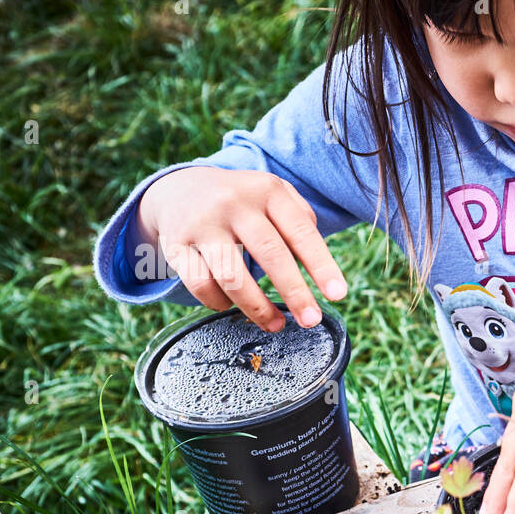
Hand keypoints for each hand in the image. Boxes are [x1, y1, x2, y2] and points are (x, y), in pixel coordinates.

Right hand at [136, 167, 346, 331]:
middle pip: (270, 254)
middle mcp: (234, 203)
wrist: (178, 188)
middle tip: (311, 320)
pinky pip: (199, 284)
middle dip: (294, 293)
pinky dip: (217, 303)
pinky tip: (230, 307)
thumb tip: (322, 263)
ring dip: (257, 308)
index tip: (338, 294)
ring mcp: (203, 223)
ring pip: (232, 276)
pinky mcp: (176, 244)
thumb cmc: (242, 201)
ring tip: (275, 325)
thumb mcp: (273, 194)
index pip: (301, 231)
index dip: (321, 265)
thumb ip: (301, 219)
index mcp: (267, 190)